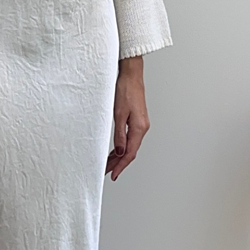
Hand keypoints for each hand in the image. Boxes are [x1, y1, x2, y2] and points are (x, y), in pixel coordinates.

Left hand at [106, 56, 149, 180]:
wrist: (131, 75)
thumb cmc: (125, 90)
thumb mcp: (119, 114)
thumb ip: (119, 134)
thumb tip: (120, 152)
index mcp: (139, 128)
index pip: (129, 153)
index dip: (121, 166)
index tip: (113, 174)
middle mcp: (142, 128)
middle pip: (130, 152)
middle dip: (118, 164)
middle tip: (107, 172)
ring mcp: (140, 125)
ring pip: (130, 146)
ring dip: (119, 156)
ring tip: (108, 164)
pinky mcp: (137, 121)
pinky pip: (130, 138)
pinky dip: (122, 147)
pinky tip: (115, 150)